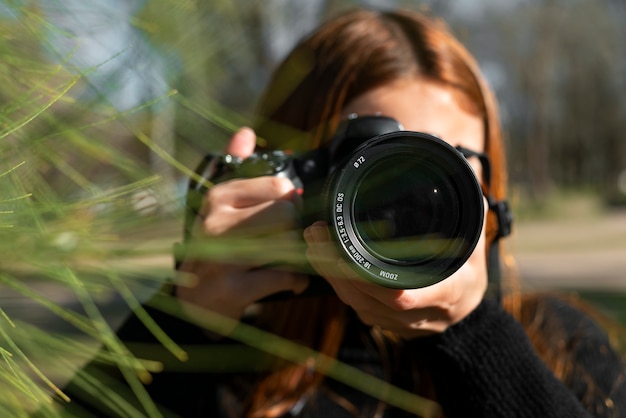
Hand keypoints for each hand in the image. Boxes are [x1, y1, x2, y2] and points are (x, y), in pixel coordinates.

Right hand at [176, 127, 308, 321]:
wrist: (190, 302)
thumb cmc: (213, 246)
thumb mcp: (219, 205)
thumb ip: (235, 166)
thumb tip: (246, 132)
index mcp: (218, 197)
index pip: (277, 186)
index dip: (291, 201)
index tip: (287, 213)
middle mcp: (216, 223)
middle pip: (286, 214)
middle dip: (295, 228)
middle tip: (290, 239)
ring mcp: (222, 258)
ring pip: (287, 243)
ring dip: (298, 255)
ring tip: (291, 259)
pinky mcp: (232, 289)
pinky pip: (284, 277)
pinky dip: (296, 280)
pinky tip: (291, 281)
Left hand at [303, 214, 487, 338]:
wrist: (466, 314)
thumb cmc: (469, 272)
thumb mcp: (474, 245)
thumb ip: (466, 215)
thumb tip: (460, 175)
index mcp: (445, 294)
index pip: (403, 295)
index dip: (370, 279)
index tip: (344, 255)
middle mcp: (418, 315)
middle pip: (367, 297)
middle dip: (336, 265)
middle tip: (316, 232)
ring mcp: (397, 323)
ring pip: (355, 301)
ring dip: (329, 271)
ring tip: (312, 238)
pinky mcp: (381, 322)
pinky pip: (353, 303)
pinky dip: (335, 280)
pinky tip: (321, 257)